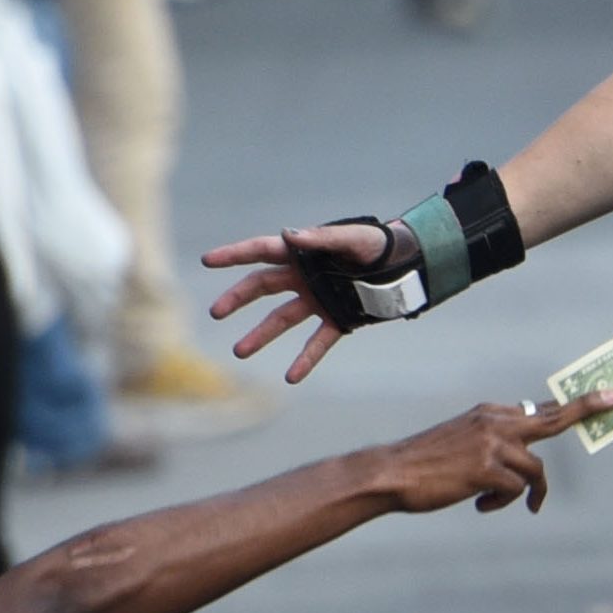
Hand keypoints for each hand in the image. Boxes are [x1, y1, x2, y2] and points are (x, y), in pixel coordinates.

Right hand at [202, 218, 390, 382]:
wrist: (406, 265)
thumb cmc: (377, 246)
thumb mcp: (353, 238)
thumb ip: (322, 238)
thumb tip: (290, 235)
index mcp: (303, 253)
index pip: (261, 251)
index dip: (234, 254)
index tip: (207, 260)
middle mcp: (303, 277)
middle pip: (261, 287)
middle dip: (237, 299)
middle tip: (216, 312)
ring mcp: (317, 300)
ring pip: (281, 319)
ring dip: (260, 335)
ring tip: (239, 351)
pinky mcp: (337, 320)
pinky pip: (316, 342)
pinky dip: (305, 359)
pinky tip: (291, 377)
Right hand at [379, 394, 612, 516]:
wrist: (392, 473)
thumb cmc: (426, 462)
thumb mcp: (463, 438)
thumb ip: (494, 438)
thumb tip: (524, 449)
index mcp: (490, 413)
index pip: (540, 407)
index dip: (575, 404)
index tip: (605, 394)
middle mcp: (495, 422)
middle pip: (553, 419)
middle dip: (587, 408)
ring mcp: (493, 444)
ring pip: (535, 470)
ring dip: (523, 492)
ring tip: (488, 501)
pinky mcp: (487, 469)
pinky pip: (516, 490)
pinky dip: (501, 502)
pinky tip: (479, 504)